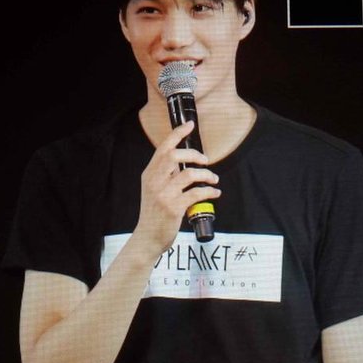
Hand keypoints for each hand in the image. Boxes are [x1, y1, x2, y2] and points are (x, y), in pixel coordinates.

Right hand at [133, 121, 220, 256]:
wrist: (147, 237)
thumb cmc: (154, 214)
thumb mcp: (153, 190)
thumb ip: (165, 176)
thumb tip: (186, 163)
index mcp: (149, 174)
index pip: (163, 148)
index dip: (177, 134)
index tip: (189, 125)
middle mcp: (154, 181)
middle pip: (175, 156)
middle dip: (195, 155)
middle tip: (206, 161)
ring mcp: (163, 194)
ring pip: (189, 174)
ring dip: (206, 175)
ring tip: (213, 179)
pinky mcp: (173, 208)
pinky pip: (196, 193)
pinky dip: (210, 191)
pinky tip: (215, 193)